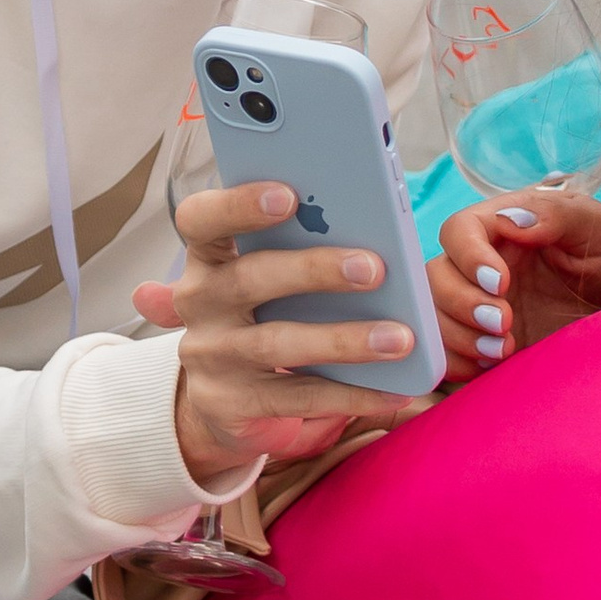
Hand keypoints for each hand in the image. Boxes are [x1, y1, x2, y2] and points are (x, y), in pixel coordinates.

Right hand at [136, 179, 426, 484]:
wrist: (226, 399)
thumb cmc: (267, 315)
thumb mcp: (273, 280)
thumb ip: (304, 250)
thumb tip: (372, 242)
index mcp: (209, 257)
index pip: (202, 220)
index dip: (239, 205)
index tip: (289, 195)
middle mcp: (200, 302)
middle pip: (249, 278)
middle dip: (314, 270)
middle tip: (373, 268)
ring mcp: (210, 355)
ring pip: (278, 343)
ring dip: (345, 340)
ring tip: (400, 338)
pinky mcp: (229, 403)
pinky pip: (298, 397)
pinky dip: (351, 394)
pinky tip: (393, 391)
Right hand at [427, 186, 600, 382]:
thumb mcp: (598, 228)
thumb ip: (557, 216)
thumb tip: (512, 220)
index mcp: (503, 226)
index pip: (459, 230)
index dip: (468, 256)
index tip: (501, 283)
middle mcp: (481, 263)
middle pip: (435, 276)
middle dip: (462, 303)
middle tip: (503, 323)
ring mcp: (477, 303)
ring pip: (434, 314)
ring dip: (459, 336)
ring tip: (503, 350)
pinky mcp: (482, 339)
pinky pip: (445, 351)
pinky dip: (457, 362)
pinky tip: (489, 365)